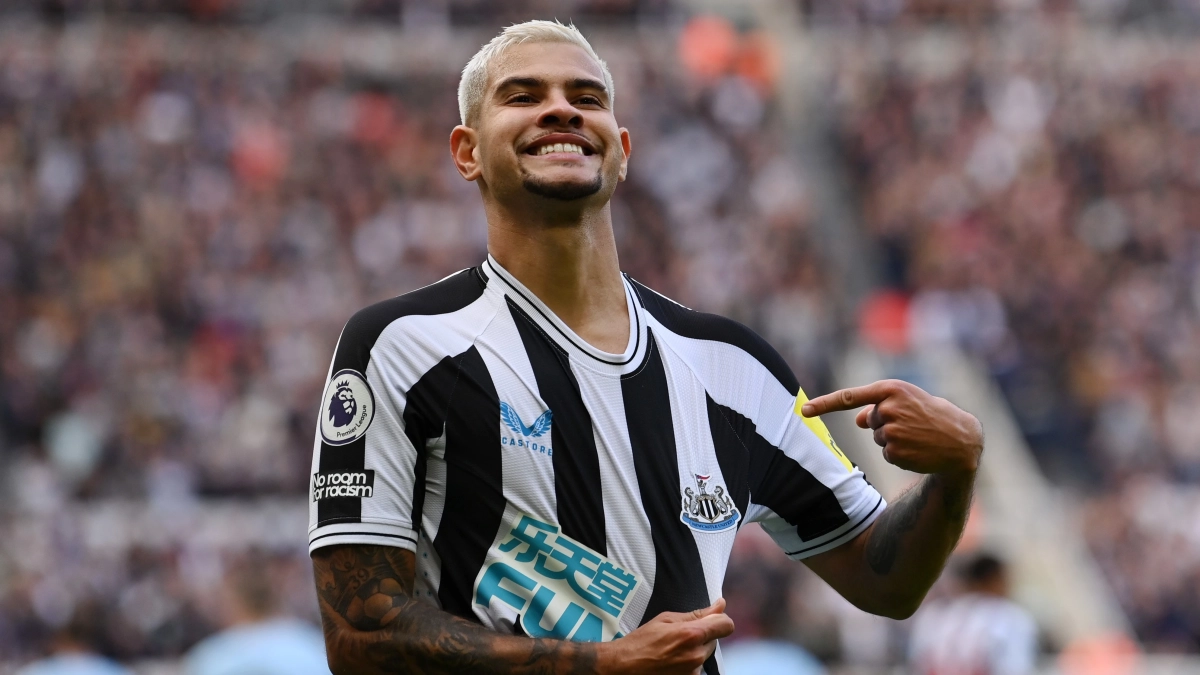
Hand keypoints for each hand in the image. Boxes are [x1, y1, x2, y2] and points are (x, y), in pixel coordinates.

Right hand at [597, 598, 734, 674]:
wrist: (625, 666)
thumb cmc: (642, 641)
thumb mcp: (666, 619)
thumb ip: (697, 614)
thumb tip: (720, 605)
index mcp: (692, 635)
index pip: (726, 625)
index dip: (720, 620)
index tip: (712, 619)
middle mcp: (696, 655)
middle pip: (714, 640)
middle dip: (703, 635)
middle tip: (679, 635)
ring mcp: (693, 672)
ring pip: (705, 654)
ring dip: (695, 649)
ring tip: (672, 649)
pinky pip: (697, 667)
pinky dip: (688, 662)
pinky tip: (671, 660)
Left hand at [801, 379, 982, 475]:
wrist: (961, 440)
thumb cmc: (933, 415)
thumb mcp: (908, 401)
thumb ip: (879, 406)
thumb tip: (858, 419)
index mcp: (890, 389)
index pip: (849, 396)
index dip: (824, 404)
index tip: (804, 410)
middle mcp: (888, 408)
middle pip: (870, 421)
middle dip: (886, 424)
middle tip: (913, 423)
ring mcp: (891, 431)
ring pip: (878, 438)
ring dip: (893, 439)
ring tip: (917, 435)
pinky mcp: (896, 451)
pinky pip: (886, 454)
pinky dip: (899, 454)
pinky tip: (918, 449)